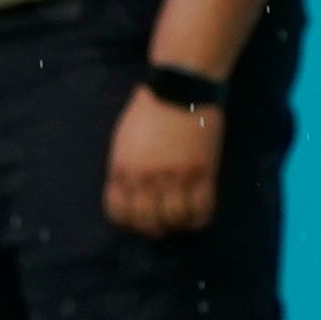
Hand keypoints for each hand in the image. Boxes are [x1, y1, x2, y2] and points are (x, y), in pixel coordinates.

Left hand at [104, 85, 221, 236]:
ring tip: (179, 219)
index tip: (137, 220)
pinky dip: (199, 220)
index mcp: (122, 169)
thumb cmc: (148, 111)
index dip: (127, 223)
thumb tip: (129, 194)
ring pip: (174, 221)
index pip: (118, 213)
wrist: (179, 89)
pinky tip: (197, 216)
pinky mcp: (202, 174)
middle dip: (152, 229)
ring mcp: (175, 178)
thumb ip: (124, 169)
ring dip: (177, 225)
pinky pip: (202, 211)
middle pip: (147, 223)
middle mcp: (146, 178)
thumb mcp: (123, 142)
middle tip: (161, 225)